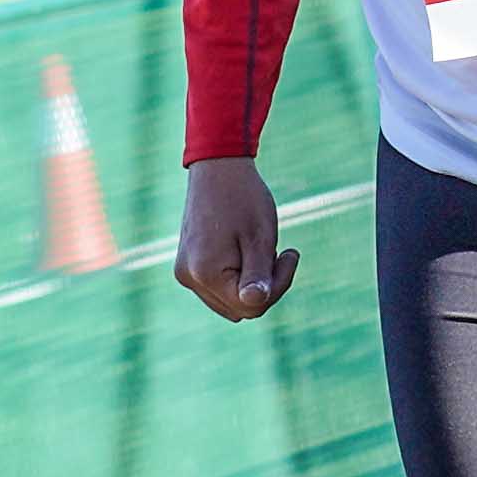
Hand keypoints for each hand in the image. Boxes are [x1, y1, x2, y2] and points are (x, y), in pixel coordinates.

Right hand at [174, 160, 295, 321]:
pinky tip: (246, 252)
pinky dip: (238, 278)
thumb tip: (253, 304)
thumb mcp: (260, 238)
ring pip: (230, 302)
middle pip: (241, 309)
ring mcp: (185, 274)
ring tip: (259, 249)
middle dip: (266, 287)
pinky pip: (220, 290)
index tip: (291, 252)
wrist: (218, 167)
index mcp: (205, 273)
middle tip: (277, 252)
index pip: (252, 305)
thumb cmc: (244, 199)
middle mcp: (189, 278)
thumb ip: (259, 277)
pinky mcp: (187, 267)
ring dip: (251, 283)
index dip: (279, 284)